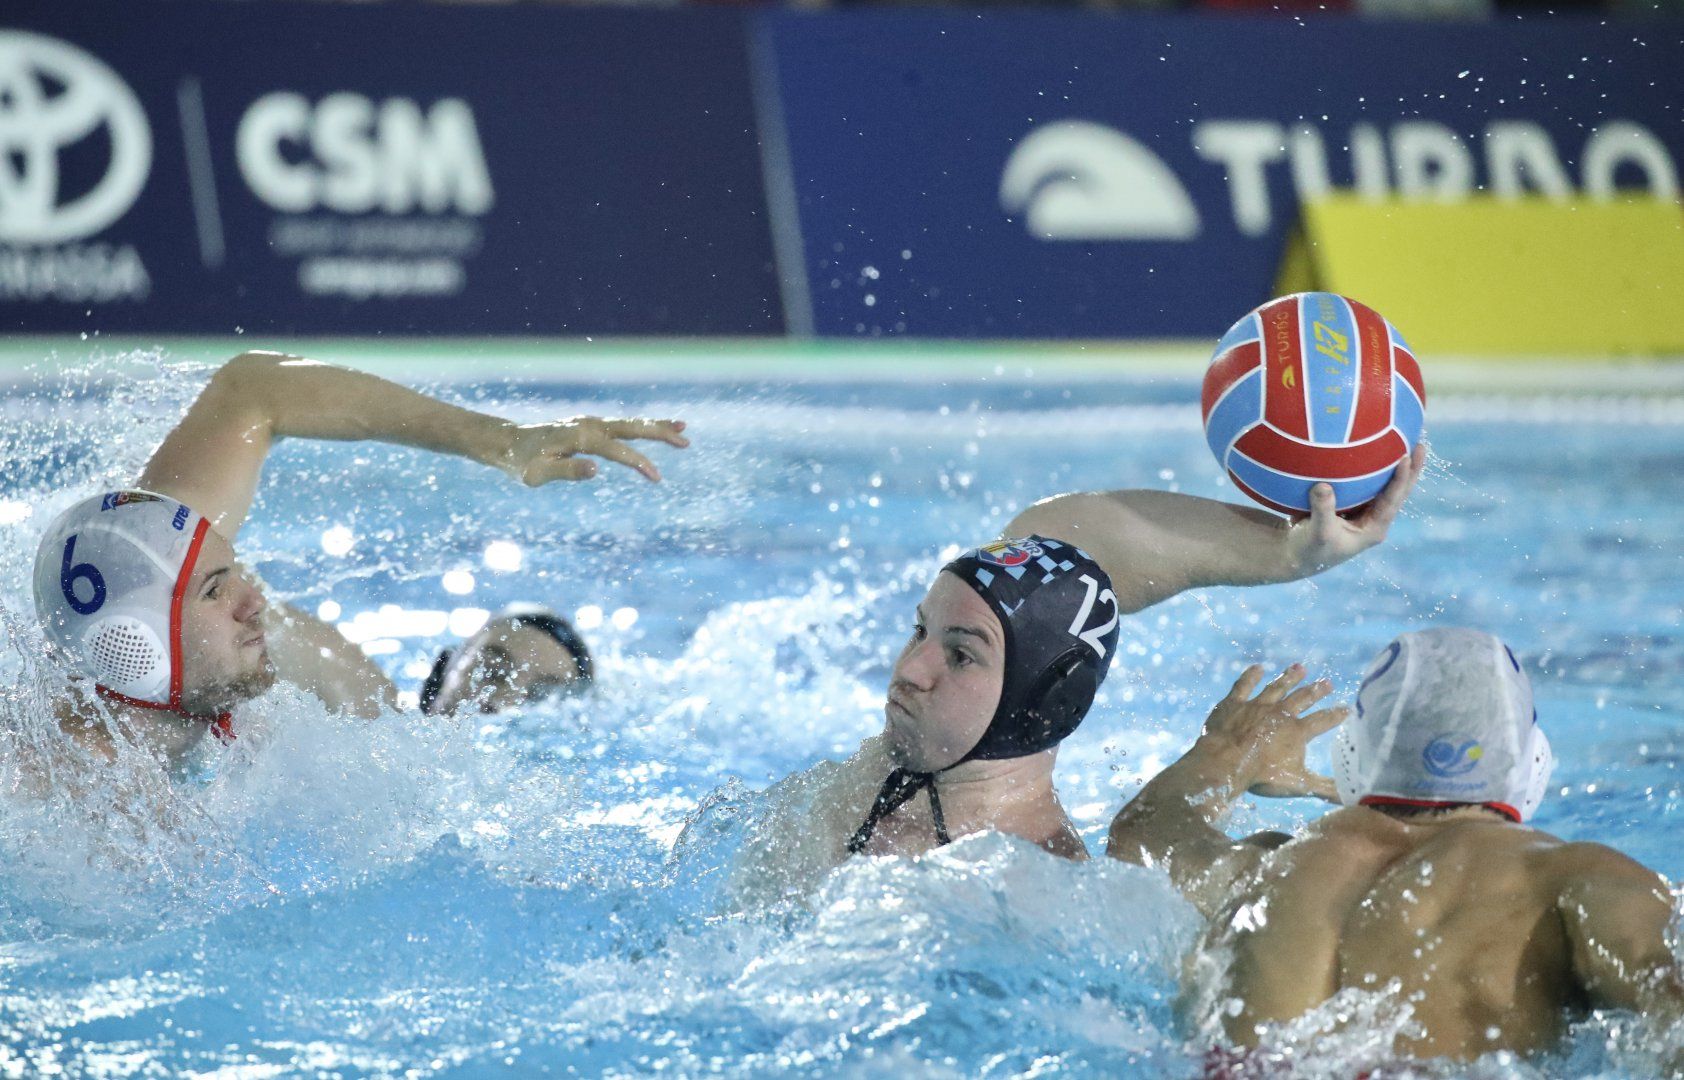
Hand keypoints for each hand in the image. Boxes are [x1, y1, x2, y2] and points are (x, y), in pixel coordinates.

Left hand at [500, 417, 688, 484]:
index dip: (639, 463)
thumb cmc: (521, 463)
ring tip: (683, 429)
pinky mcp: (590, 427)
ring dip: (656, 426)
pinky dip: (641, 426)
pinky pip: (621, 426)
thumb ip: (567, 472)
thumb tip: (597, 470)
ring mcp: (591, 423)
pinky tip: (656, 429)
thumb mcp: (537, 475)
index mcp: (580, 437)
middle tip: (686, 441)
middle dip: (659, 433)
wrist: (508, 443)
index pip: (618, 451)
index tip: (657, 477)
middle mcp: (589, 425)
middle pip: (631, 427)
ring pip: (629, 424)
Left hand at [1200, 663, 1347, 800]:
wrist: (1224, 764)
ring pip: (1277, 687)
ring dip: (1289, 678)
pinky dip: (1251, 676)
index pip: (1322, 721)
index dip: (1335, 715)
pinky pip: (1244, 685)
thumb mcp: (1299, 785)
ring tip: (1300, 668)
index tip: (1346, 708)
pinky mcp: (1233, 703)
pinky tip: (1257, 667)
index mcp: (1297, 732)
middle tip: (1328, 682)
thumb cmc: (1261, 776)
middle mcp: (1280, 714)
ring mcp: (1256, 706)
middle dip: (1316, 690)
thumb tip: (1353, 797)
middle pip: (1302, 698)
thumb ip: (1327, 789)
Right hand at [1282, 441, 1425, 576]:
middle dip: (1411, 469)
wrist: (1296, 556)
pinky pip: (1366, 483)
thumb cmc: (1309, 549)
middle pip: (1398, 492)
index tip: (1405, 457)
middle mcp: (1374, 519)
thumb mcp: (1318, 532)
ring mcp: (1364, 512)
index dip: (1401, 479)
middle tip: (1420, 444)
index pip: (1392, 500)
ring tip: (1403, 441)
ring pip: (1385, 486)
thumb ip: (1322, 509)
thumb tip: (1323, 485)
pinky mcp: (1351, 504)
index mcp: (1374, 529)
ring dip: (1395, 466)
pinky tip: (1371, 449)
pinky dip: (1372, 467)